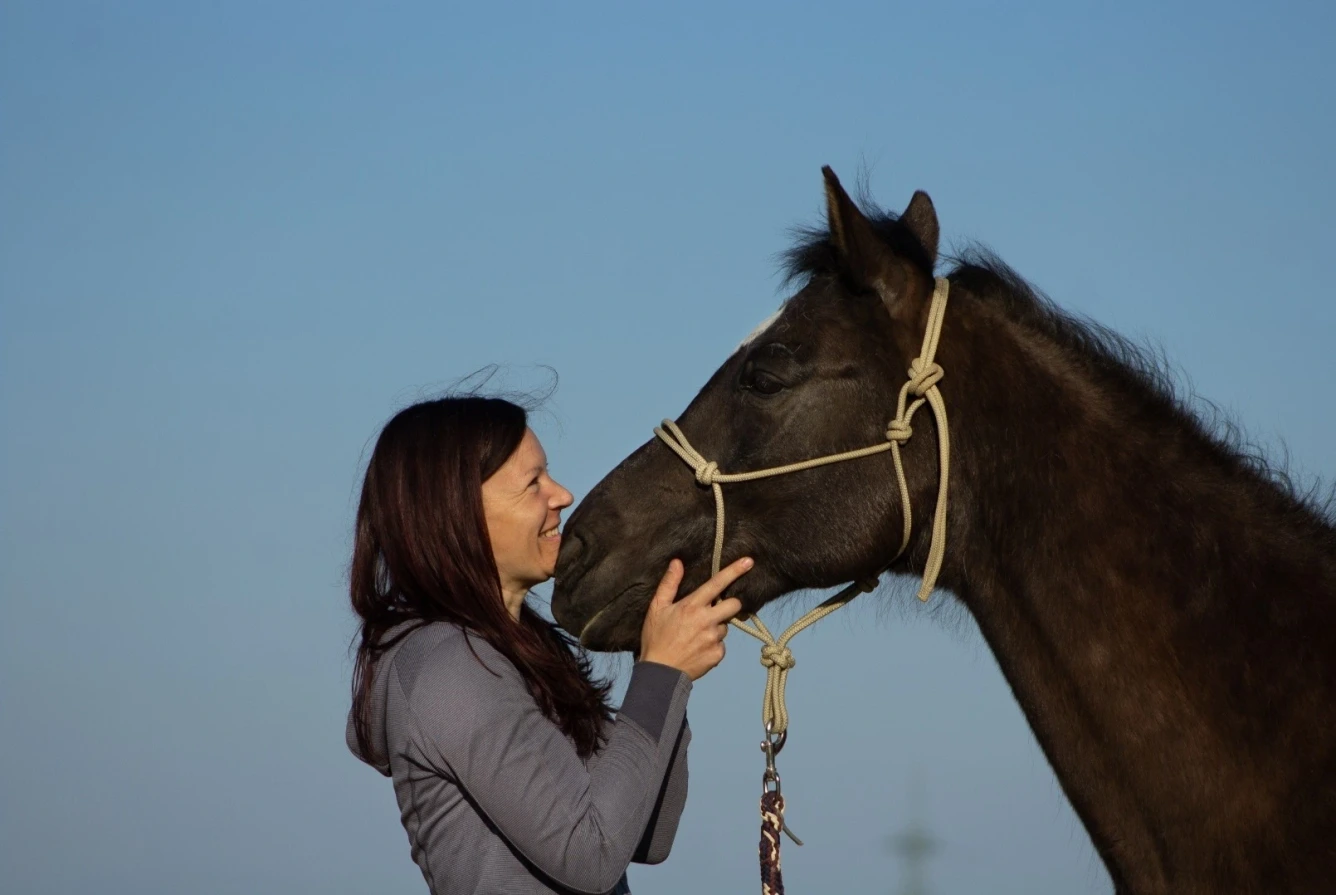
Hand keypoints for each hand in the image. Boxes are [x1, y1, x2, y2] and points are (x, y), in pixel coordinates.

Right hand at [639, 557, 750, 680]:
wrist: (660, 672)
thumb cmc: (656, 638)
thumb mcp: (657, 608)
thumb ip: (669, 583)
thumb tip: (677, 562)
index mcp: (692, 606)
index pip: (717, 583)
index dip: (734, 571)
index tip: (749, 561)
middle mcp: (706, 620)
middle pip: (734, 605)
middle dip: (729, 605)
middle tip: (713, 612)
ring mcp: (713, 638)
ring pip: (725, 627)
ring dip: (716, 628)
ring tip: (696, 636)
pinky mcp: (717, 654)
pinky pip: (721, 645)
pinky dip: (713, 645)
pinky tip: (698, 648)